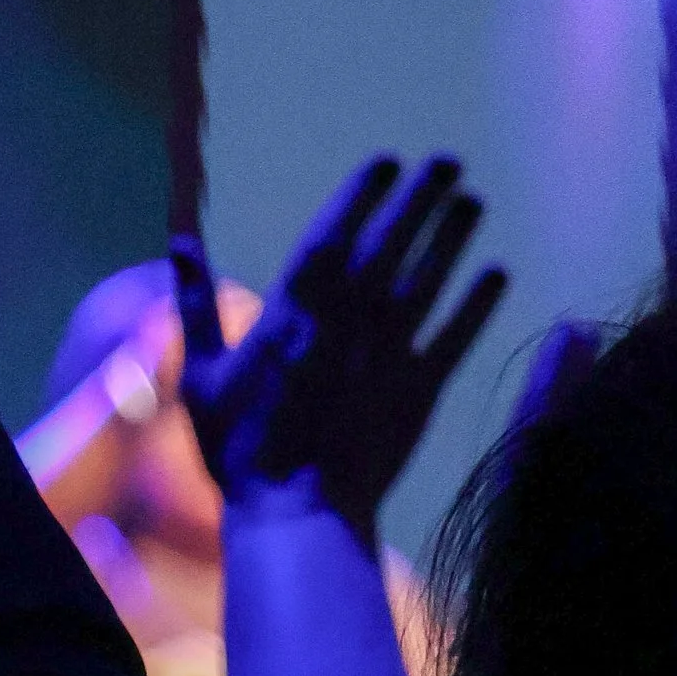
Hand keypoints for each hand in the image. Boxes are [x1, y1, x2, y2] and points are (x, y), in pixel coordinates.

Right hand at [173, 154, 506, 546]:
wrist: (297, 514)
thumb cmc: (241, 450)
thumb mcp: (203, 375)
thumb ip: (196, 305)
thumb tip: (178, 243)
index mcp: (291, 310)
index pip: (333, 232)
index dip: (362, 194)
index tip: (388, 162)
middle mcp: (346, 320)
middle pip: (389, 244)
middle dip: (419, 200)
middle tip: (449, 162)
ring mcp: (387, 354)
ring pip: (427, 281)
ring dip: (452, 239)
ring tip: (474, 202)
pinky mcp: (418, 391)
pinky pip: (454, 338)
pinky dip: (477, 305)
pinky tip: (498, 274)